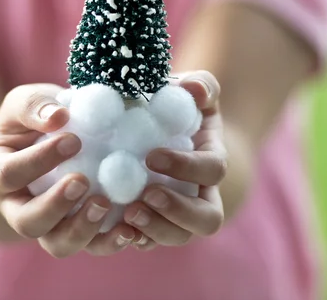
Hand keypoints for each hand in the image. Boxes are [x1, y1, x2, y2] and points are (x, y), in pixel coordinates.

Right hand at [0, 84, 136, 257]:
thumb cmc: (34, 118)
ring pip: (57, 244)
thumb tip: (58, 116)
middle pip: (28, 222)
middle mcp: (17, 207)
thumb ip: (35, 105)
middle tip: (82, 182)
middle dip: (55, 206)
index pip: (10, 173)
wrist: (44, 140)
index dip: (39, 161)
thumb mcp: (26, 102)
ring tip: (105, 205)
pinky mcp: (77, 231)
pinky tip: (130, 229)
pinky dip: (109, 242)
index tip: (73, 140)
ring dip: (82, 230)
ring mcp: (48, 225)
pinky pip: (90, 248)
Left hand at [124, 71, 226, 249]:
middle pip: (207, 219)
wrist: (163, 127)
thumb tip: (194, 89)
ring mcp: (178, 213)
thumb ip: (201, 85)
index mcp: (211, 160)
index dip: (187, 167)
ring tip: (127, 213)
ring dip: (155, 229)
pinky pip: (149, 242)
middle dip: (178, 211)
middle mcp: (201, 193)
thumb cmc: (179, 104)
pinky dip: (133, 238)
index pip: (212, 170)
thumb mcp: (194, 88)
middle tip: (145, 195)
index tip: (152, 156)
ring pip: (178, 236)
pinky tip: (114, 225)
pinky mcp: (153, 222)